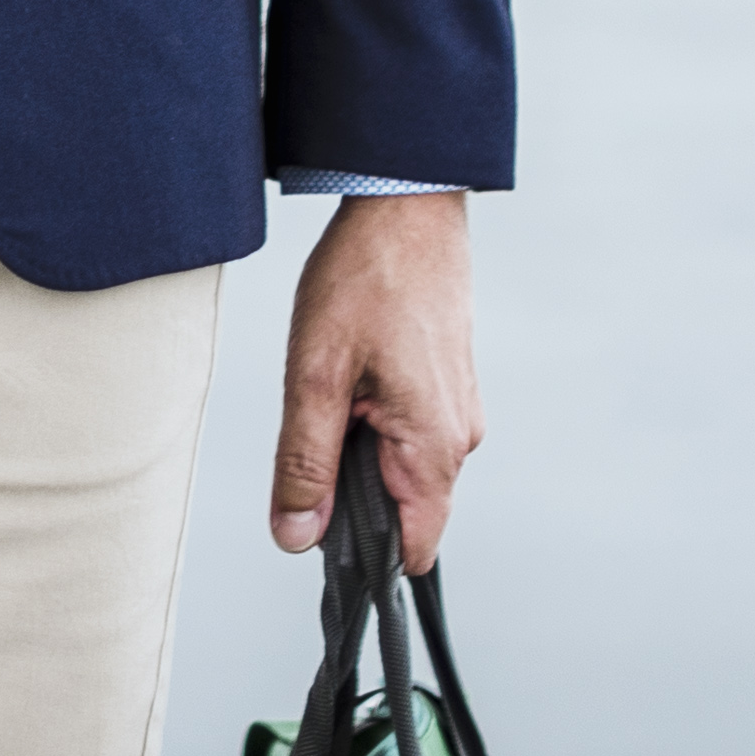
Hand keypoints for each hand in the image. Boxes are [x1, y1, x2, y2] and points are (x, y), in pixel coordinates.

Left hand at [270, 191, 480, 571]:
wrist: (406, 203)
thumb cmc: (368, 276)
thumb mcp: (316, 375)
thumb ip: (305, 464)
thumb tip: (295, 536)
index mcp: (434, 448)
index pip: (411, 550)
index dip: (360, 553)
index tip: (317, 526)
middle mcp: (459, 438)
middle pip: (400, 510)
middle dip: (350, 489)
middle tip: (313, 428)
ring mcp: (457, 410)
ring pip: (400, 466)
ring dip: (358, 447)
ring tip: (333, 387)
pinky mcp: (448, 385)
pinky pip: (408, 430)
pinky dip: (372, 417)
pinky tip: (351, 372)